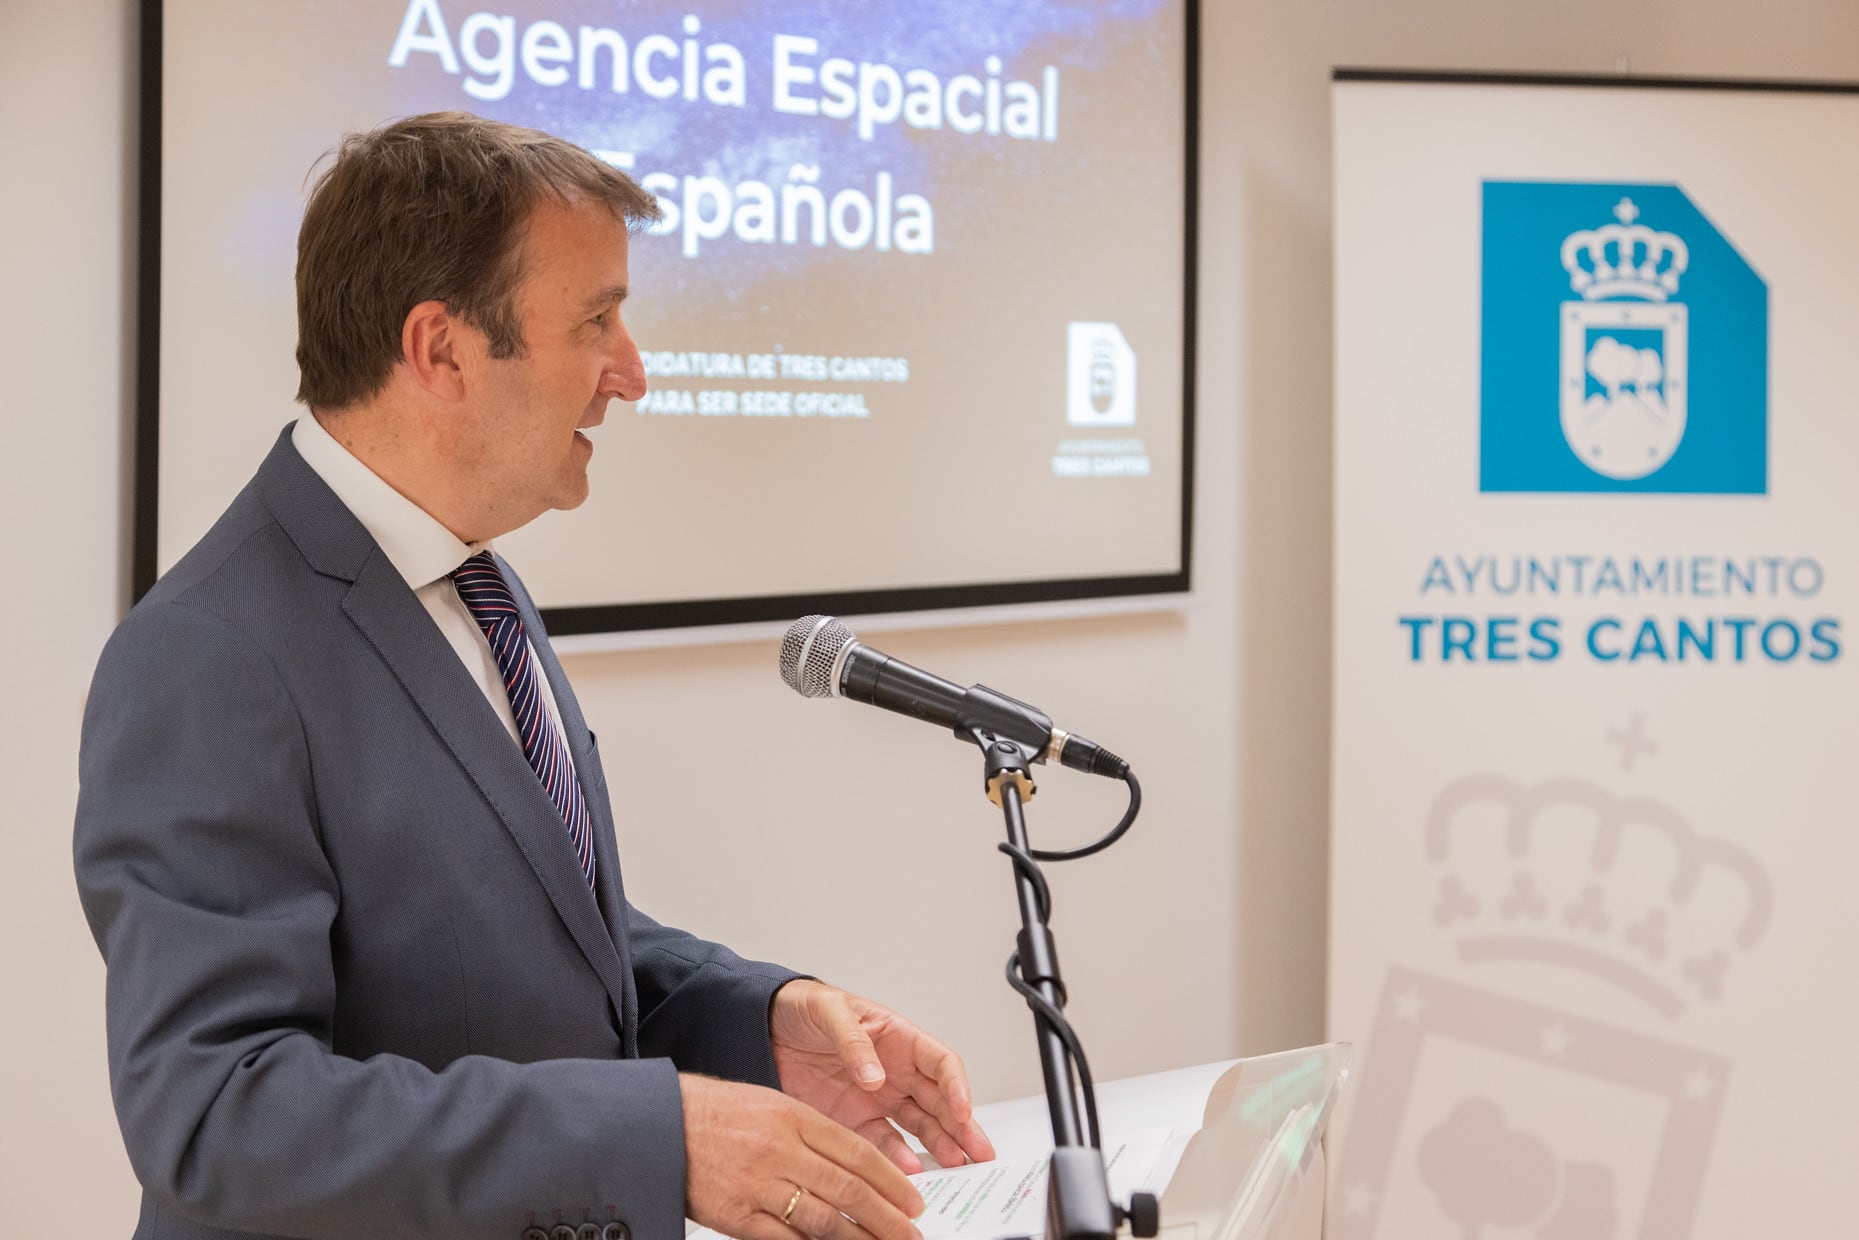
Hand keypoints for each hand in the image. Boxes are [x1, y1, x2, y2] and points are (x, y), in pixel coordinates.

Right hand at [681, 1074, 923, 1239]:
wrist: (659, 1125)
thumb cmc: (715, 1113)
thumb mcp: (772, 1104)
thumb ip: (814, 1133)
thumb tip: (856, 1166)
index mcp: (794, 1117)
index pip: (857, 1152)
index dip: (891, 1180)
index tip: (913, 1200)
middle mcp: (781, 1149)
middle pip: (848, 1189)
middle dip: (888, 1217)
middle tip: (913, 1234)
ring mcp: (759, 1185)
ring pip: (823, 1220)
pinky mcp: (736, 1215)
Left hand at [770, 980, 995, 1173]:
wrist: (764, 1028)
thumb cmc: (803, 1007)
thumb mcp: (828, 1011)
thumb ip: (853, 1042)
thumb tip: (876, 1076)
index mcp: (898, 1038)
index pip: (941, 1063)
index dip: (957, 1086)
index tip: (962, 1110)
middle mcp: (896, 1071)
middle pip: (940, 1101)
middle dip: (962, 1126)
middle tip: (978, 1152)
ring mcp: (878, 1098)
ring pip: (920, 1126)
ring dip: (939, 1145)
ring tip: (953, 1166)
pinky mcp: (855, 1120)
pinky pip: (883, 1142)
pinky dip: (898, 1158)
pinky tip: (907, 1171)